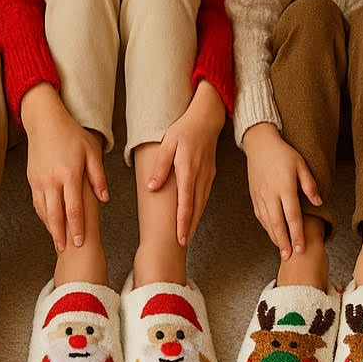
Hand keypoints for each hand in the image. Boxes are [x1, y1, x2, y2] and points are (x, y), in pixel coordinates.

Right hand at [21, 83, 107, 252]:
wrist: (44, 121)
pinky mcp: (32, 179)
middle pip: (55, 215)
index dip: (77, 228)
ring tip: (57, 240)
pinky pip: (37, 202)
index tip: (80, 243)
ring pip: (43, 211)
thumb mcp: (91, 151)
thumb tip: (104, 198)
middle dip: (60, 235)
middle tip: (64, 250)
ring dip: (50, 227)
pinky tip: (49, 221)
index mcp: (69, 174)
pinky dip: (43, 215)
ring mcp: (39, 180)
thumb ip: (98, 176)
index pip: (73, 208)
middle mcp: (52, 180)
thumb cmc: (71, 134)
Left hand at [145, 79, 225, 246]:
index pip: (185, 202)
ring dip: (195, 220)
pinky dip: (199, 208)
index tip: (180, 238)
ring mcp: (207, 175)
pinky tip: (194, 214)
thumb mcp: (167, 143)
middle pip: (196, 207)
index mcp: (188, 169)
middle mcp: (200, 175)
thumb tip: (152, 188)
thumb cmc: (185, 129)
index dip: (183, 222)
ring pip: (202, 202)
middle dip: (190, 227)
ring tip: (187, 234)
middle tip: (182, 244)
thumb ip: (160, 166)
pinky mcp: (210, 173)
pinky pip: (205, 195)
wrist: (208, 117)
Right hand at [243, 121, 322, 260]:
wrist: (260, 144)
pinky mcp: (254, 195)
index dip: (297, 234)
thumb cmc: (283, 154)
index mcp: (284, 187)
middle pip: (277, 223)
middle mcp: (270, 194)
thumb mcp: (301, 164)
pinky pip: (260, 216)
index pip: (292, 216)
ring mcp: (260, 196)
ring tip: (282, 250)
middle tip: (290, 257)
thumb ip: (310, 184)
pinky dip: (267, 227)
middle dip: (284, 242)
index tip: (301, 248)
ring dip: (275, 237)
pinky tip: (273, 234)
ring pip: (267, 222)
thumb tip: (319, 202)